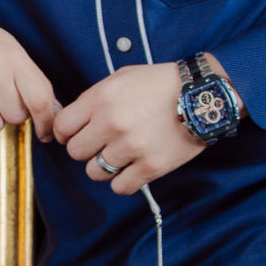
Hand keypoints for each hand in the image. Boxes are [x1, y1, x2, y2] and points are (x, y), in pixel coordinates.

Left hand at [54, 61, 229, 194]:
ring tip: (120, 156)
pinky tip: (132, 169)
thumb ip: (94, 97)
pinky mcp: (151, 166)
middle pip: (75, 152)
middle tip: (101, 144)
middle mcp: (112, 123)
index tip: (75, 135)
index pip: (62, 127)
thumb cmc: (161, 84)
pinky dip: (123, 181)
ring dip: (104, 167)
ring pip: (94, 172)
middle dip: (85, 149)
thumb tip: (73, 119)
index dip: (66, 133)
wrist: (203, 95)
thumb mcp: (122, 78)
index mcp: (101, 99)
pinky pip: (120, 187)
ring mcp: (131, 147)